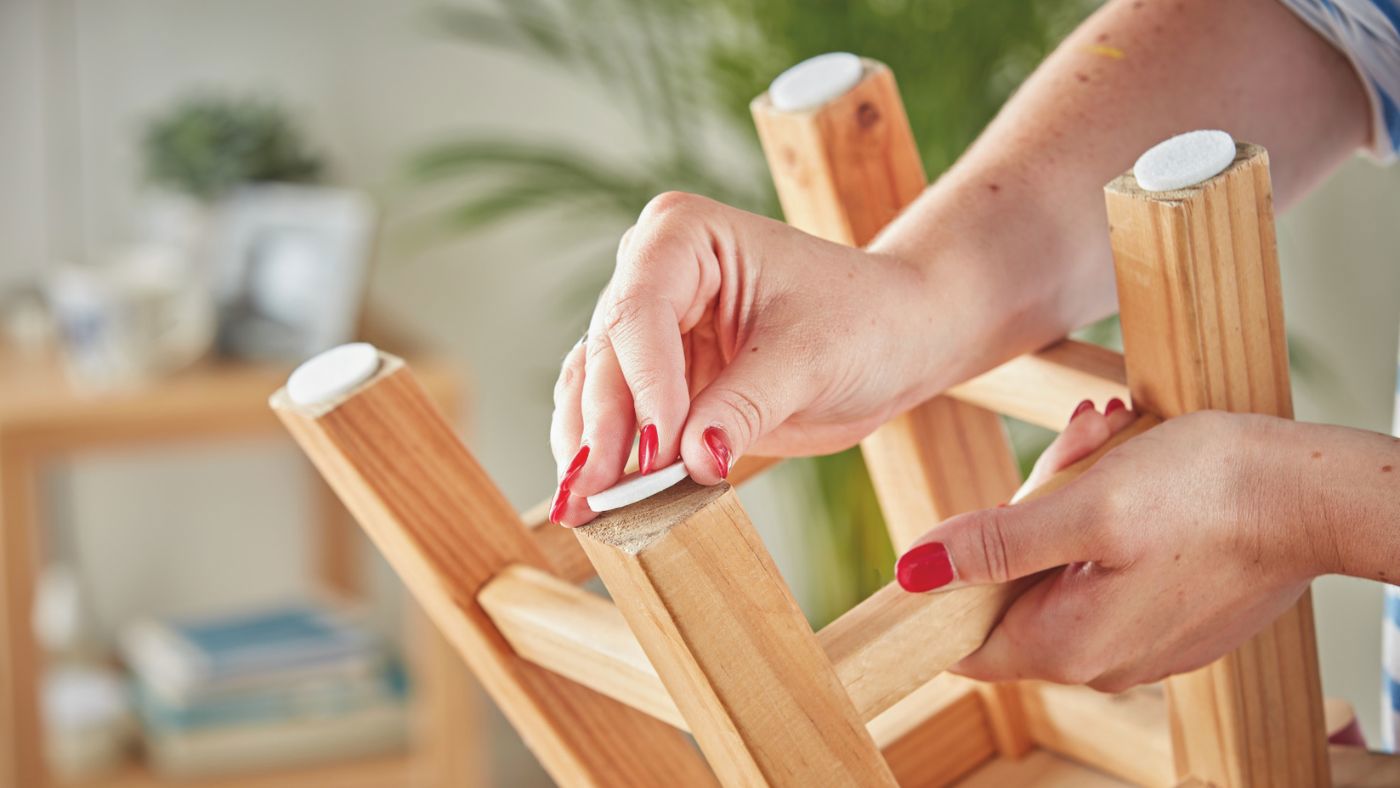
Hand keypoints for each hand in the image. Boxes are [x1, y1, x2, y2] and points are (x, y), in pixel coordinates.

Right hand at [548, 192, 937, 525]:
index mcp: (683, 237)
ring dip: (588, 451)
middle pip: (606, 355)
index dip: (644, 387)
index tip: (661, 454)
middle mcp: (651, 273)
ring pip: (593, 390)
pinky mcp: (656, 381)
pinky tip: (600, 506)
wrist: (895, 340)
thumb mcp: (809, 361)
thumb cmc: (863, 323)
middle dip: (603, 430)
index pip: (640, 311)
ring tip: (585, 511)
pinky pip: (615, 420)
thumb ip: (745, 407)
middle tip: (596, 497)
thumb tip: (692, 458)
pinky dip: (609, 460)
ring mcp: (650, 329)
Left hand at [895, 403, 1315, 691]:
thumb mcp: (1086, 506)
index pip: (966, 641)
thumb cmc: (1209, 493)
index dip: (957, 577)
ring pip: (1063, 562)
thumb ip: (996, 544)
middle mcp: (1099, 658)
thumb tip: (914, 572)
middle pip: (1016, 585)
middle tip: (1076, 445)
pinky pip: (1109, 562)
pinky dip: (1112, 509)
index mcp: (1067, 645)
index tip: (979, 519)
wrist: (1320, 495)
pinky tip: (1135, 457)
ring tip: (1114, 436)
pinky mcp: (1170, 613)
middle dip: (1031, 508)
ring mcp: (1139, 638)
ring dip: (1074, 494)